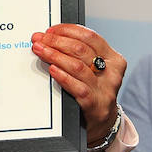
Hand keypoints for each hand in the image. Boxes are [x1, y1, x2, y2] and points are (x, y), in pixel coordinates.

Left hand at [31, 24, 125, 143]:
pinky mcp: (94, 103)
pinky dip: (63, 76)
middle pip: (81, 50)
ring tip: (39, 51)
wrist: (101, 120)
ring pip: (77, 66)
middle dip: (56, 42)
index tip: (49, 30)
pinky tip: (52, 70)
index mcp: (113, 58)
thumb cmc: (92, 88)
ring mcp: (104, 88)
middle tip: (39, 40)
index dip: (67, 30)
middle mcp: (112, 72)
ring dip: (55, 56)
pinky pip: (77, 87)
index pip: (90, 36)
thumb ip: (78, 54)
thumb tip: (47, 38)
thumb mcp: (92, 69)